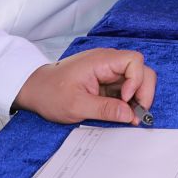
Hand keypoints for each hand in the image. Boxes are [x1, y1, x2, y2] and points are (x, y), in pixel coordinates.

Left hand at [13, 47, 155, 123]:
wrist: (34, 90)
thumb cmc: (50, 93)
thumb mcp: (76, 106)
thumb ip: (105, 109)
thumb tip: (130, 115)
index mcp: (101, 61)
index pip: (134, 61)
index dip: (136, 80)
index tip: (126, 99)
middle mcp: (108, 63)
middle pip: (140, 70)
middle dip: (143, 92)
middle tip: (137, 113)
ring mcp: (108, 72)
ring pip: (136, 80)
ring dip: (137, 98)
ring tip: (130, 116)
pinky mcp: (106, 82)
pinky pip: (125, 89)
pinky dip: (128, 102)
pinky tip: (123, 114)